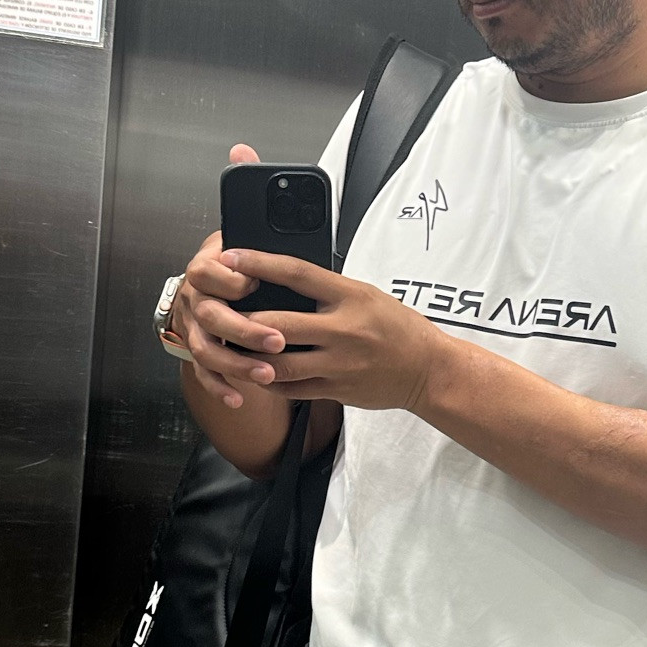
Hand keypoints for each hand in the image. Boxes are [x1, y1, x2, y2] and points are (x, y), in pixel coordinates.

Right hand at [173, 147, 283, 410]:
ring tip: (268, 375)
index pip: (207, 269)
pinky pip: (206, 375)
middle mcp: (195, 297)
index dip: (227, 277)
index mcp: (208, 265)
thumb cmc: (241, 261)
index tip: (251, 281)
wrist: (218, 291)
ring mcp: (194, 328)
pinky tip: (241, 398)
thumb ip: (247, 199)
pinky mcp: (201, 353)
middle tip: (278, 339)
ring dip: (236, 364)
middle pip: (210, 316)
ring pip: (207, 350)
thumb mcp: (246, 232)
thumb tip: (242, 147)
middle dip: (243, 328)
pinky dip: (221, 387)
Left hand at [224, 255, 442, 411]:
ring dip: (249, 356)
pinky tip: (257, 372)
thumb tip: (287, 279)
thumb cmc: (397, 328)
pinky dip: (269, 380)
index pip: (296, 273)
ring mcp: (338, 363)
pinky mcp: (336, 389)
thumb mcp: (367, 295)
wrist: (428, 370)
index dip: (259, 263)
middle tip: (218, 312)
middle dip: (242, 319)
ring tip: (230, 347)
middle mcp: (343, 329)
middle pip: (276, 323)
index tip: (231, 257)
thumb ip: (329, 290)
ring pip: (278, 362)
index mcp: (350, 296)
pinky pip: (292, 388)